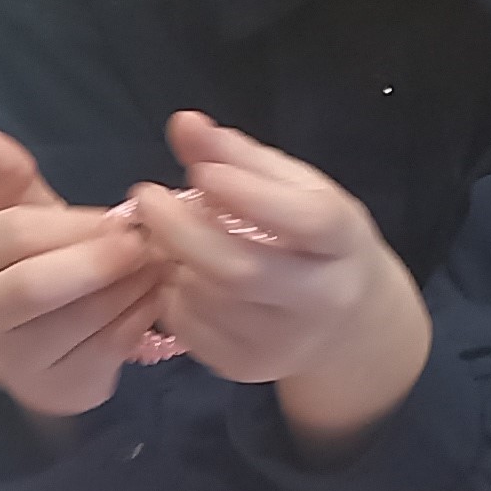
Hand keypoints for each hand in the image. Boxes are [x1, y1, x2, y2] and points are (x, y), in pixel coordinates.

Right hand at [0, 128, 166, 418]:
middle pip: (36, 285)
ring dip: (127, 288)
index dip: (73, 223)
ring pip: (77, 320)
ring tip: (157, 265)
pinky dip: (137, 319)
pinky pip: (104, 349)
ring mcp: (8, 363)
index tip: (118, 216)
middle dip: (98, 261)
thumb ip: (13, 182)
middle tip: (144, 244)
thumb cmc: (33, 271)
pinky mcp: (52, 389)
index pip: (14, 233)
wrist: (38, 353)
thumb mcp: (23, 223)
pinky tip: (153, 298)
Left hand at [125, 112, 423, 418]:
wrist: (345, 323)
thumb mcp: (293, 187)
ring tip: (167, 235)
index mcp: (344, 242)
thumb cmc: (310, 238)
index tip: (199, 171)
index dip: (250, 193)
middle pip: (241, 270)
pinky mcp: (248, 367)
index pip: (307, 220)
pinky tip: (180, 273)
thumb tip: (184, 123)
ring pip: (207, 299)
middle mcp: (322, 299)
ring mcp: (285, 342)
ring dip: (174, 261)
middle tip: (145, 197)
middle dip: (182, 230)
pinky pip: (189, 328)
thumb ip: (237, 155)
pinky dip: (171, 295)